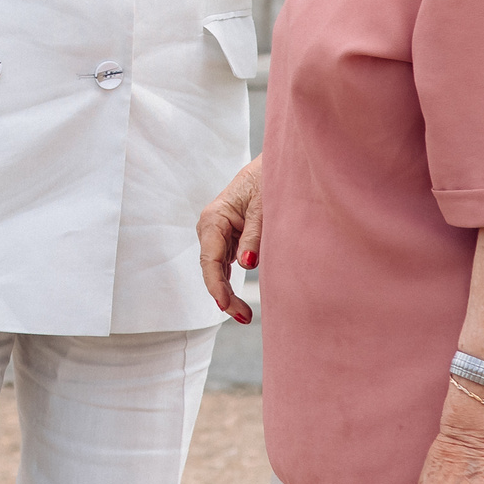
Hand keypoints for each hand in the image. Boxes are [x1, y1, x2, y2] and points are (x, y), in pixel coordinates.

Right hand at [195, 154, 261, 323]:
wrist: (273, 165)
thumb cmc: (267, 181)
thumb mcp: (264, 207)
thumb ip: (254, 235)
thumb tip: (247, 263)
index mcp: (213, 219)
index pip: (209, 260)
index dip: (216, 286)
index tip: (225, 306)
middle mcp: (211, 228)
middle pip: (211, 269)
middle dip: (224, 295)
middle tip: (244, 318)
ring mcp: (218, 234)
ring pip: (218, 270)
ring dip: (229, 292)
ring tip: (244, 315)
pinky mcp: (229, 239)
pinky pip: (227, 265)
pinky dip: (232, 282)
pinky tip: (240, 302)